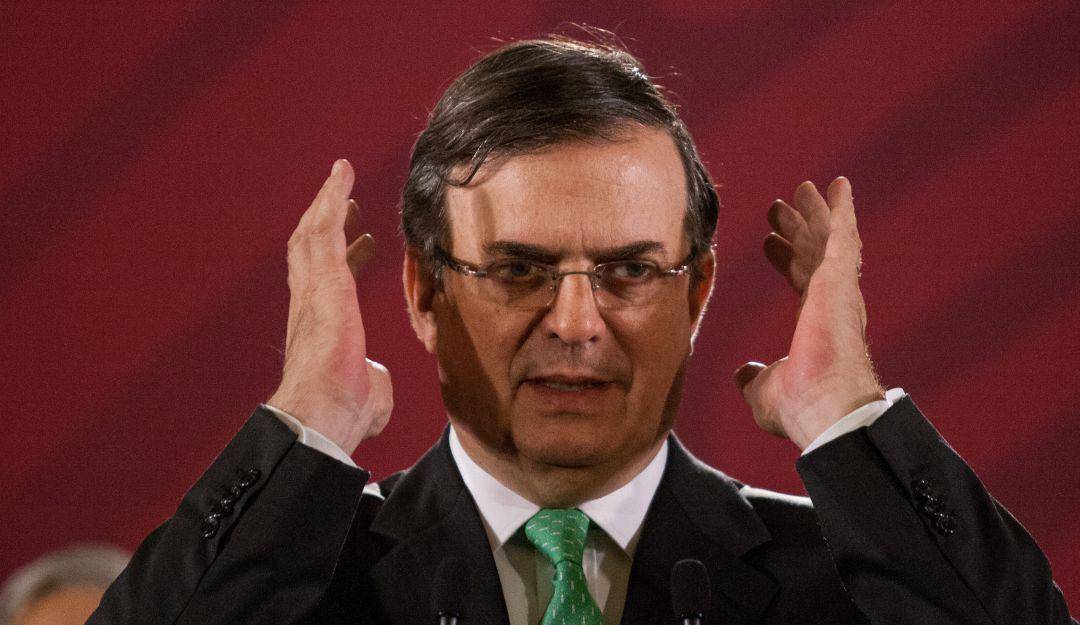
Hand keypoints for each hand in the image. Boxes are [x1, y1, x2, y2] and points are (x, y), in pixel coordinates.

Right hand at [267, 159, 392, 455]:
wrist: (324, 412)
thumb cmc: (345, 411)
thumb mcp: (368, 389)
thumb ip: (372, 377)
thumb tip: (376, 377)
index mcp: (321, 326)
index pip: (329, 283)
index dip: (345, 259)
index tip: (365, 242)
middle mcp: (308, 302)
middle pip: (311, 250)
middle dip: (327, 221)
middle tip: (345, 199)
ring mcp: (312, 288)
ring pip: (313, 232)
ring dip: (327, 202)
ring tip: (341, 176)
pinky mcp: (324, 278)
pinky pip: (325, 227)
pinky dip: (332, 197)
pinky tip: (343, 174)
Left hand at [734, 177, 883, 449]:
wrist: (824, 409)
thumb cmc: (800, 408)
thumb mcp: (763, 390)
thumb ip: (753, 378)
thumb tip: (742, 374)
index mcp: (816, 326)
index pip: (800, 283)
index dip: (786, 261)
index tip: (768, 243)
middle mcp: (832, 305)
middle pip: (813, 256)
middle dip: (796, 230)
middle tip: (778, 209)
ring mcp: (838, 291)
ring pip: (826, 241)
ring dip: (813, 214)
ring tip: (800, 189)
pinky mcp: (840, 281)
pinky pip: (842, 236)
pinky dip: (842, 210)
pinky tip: (838, 186)